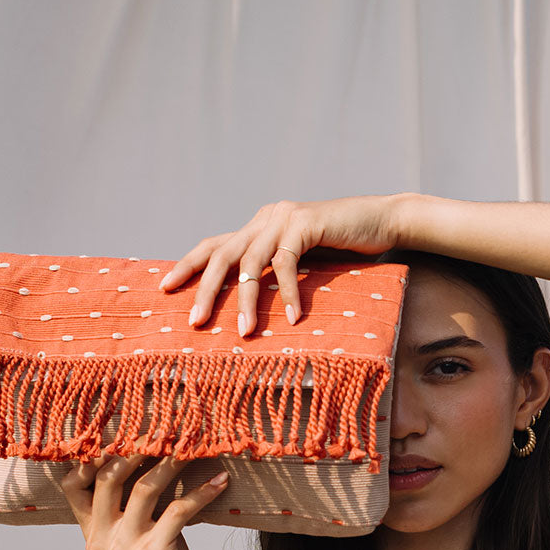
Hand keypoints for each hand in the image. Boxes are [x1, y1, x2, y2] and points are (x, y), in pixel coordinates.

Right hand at [60, 439, 229, 549]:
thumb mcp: (138, 541)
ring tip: (195, 443)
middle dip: (134, 446)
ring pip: (144, 488)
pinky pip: (179, 510)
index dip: (89, 454)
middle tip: (163, 427)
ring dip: (171, 461)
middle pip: (108, 477)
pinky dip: (202, 492)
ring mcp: (126, 549)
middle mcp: (102, 541)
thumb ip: (133, 510)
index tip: (115, 428)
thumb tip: (152, 460)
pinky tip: (221, 481)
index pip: (73, 486)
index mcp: (92, 536)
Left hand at [159, 194, 406, 335]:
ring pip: (251, 262)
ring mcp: (284, 218)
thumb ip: (279, 273)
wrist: (383, 221)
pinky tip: (293, 318)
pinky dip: (289, 293)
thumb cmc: (347, 248)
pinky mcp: (306, 224)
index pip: (214, 245)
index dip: (187, 265)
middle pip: (222, 255)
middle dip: (205, 289)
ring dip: (246, 300)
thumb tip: (254, 306)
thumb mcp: (305, 262)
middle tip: (195, 321)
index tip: (165, 289)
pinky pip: (287, 263)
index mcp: (259, 225)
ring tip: (244, 332)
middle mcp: (265, 217)